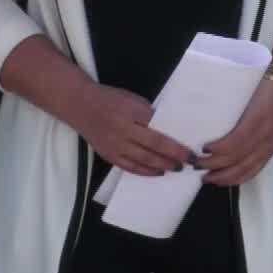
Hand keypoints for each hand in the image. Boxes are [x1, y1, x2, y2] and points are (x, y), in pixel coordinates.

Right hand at [70, 83, 191, 176]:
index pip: (160, 130)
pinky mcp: (109, 155)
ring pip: (144, 160)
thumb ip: (149, 115)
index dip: (176, 142)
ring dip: (163, 166)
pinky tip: (158, 173)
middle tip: (189, 162)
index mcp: (132, 112)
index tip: (191, 149)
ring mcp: (115, 145)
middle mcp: (124, 130)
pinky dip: (146, 172)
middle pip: (155, 146)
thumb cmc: (111, 99)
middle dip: (174, 156)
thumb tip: (169, 131)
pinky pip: (130, 167)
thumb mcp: (133, 100)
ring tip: (177, 168)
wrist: (80, 105)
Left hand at [198, 79, 272, 185]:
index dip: (218, 150)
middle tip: (196, 165)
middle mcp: (264, 136)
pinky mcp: (270, 152)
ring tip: (207, 178)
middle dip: (215, 166)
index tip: (203, 149)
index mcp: (257, 120)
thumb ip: (228, 109)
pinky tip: (225, 180)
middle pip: (238, 159)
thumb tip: (204, 123)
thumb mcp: (244, 94)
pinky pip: (255, 171)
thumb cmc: (260, 88)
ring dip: (224, 177)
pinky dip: (238, 178)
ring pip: (245, 170)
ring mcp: (269, 147)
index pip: (236, 142)